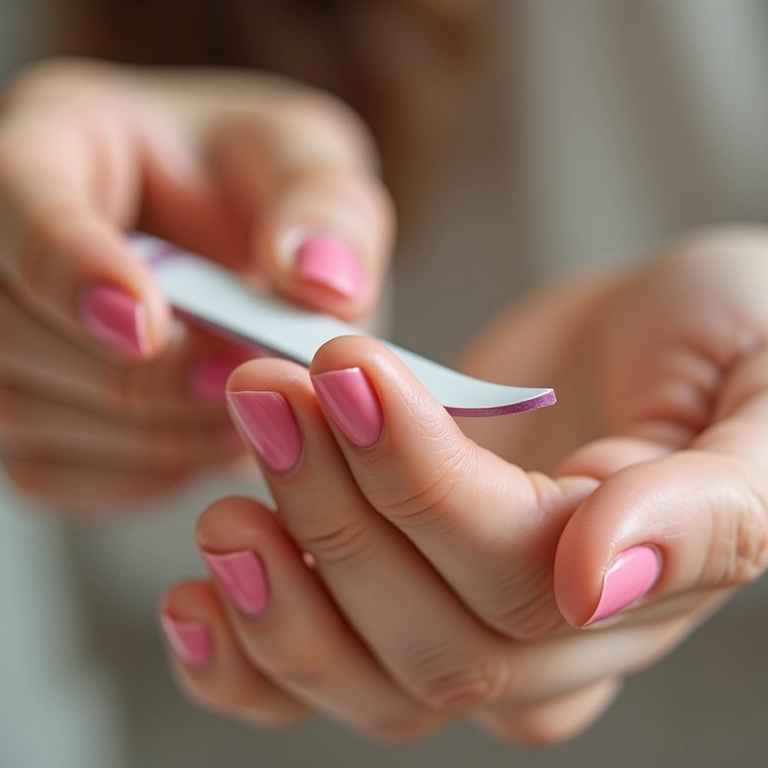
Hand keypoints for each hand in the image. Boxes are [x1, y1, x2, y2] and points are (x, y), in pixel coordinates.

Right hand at [0, 58, 392, 513]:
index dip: (72, 272)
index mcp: (61, 144)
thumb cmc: (265, 190)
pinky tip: (210, 438)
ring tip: (249, 411)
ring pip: (29, 414)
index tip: (148, 327)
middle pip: (14, 329)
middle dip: (144, 375)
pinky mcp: (32, 416)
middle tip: (247, 378)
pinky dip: (144, 469)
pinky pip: (55, 471)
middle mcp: (12, 247)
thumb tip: (317, 281)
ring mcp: (12, 340)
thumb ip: (328, 209)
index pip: (22, 201)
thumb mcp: (312, 164)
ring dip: (156, 431)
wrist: (249, 248)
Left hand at [159, 225, 767, 742]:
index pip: (514, 576)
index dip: (422, 484)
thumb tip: (603, 577)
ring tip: (225, 492)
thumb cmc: (731, 338)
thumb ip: (711, 503)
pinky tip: (194, 601)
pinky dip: (245, 657)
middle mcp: (556, 640)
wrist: (666, 334)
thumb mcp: (755, 392)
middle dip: (332, 511)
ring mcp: (475, 630)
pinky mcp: (409, 601)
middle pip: (427, 631)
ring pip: (362, 669)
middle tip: (269, 393)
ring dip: (275, 586)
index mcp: (646, 589)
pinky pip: (319, 675)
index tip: (350, 373)